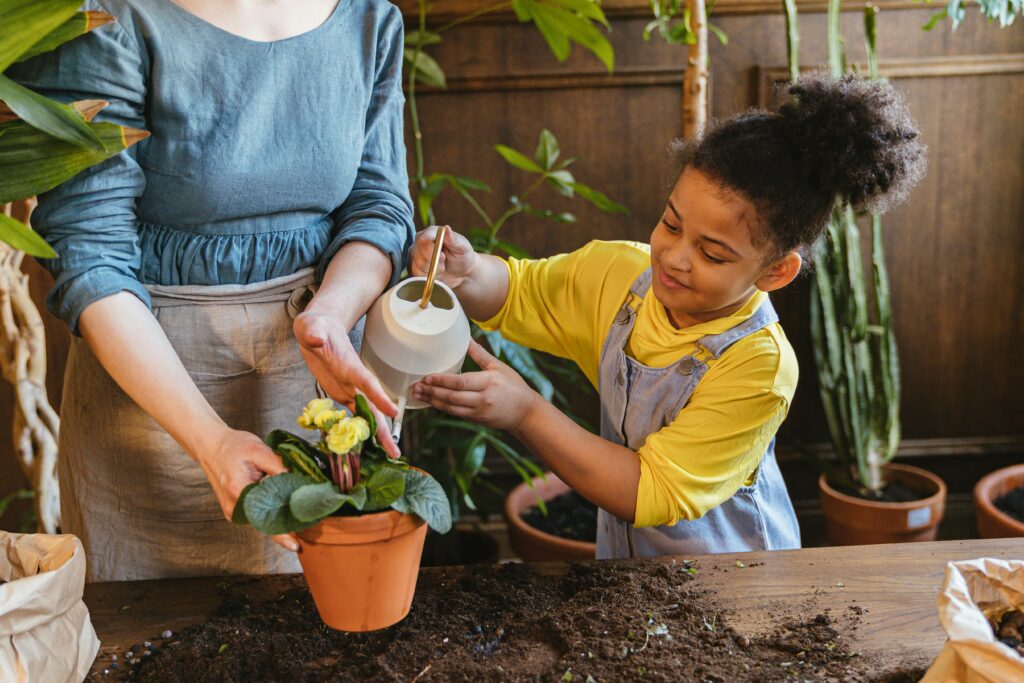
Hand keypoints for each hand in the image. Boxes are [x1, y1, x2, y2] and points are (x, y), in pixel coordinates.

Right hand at [197, 427, 298, 551]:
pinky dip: (271, 512)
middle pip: (265, 523)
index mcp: (239, 491)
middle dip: (287, 524)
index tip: (296, 545)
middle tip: (310, 523)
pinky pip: (257, 515)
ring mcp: (233, 511)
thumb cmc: (233, 446)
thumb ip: (280, 466)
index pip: (264, 518)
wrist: (211, 446)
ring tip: (301, 514)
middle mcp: (234, 507)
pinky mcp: (235, 510)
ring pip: (261, 520)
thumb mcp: (259, 450)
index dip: (281, 534)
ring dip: (280, 517)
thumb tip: (301, 480)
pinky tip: (285, 506)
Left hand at [294, 311, 400, 458]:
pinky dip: (360, 430)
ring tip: (390, 455)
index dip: (379, 397)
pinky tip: (366, 446)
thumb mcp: (311, 326)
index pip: (367, 382)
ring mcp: (350, 389)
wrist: (320, 328)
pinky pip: (353, 415)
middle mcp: (354, 380)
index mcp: (350, 365)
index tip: (393, 412)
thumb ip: (314, 333)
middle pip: (374, 407)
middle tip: (395, 451)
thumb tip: (316, 339)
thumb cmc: (316, 326)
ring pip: (368, 414)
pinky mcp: (342, 394)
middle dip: (385, 429)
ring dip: (378, 434)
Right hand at [410, 225, 477, 289]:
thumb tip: (446, 228)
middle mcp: (420, 241)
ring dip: (433, 271)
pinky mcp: (414, 267)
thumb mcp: (463, 247)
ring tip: (442, 267)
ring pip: (417, 265)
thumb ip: (454, 239)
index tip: (443, 257)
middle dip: (434, 263)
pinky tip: (436, 273)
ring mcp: (415, 254)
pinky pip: (417, 275)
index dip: (432, 251)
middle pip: (418, 254)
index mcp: (432, 232)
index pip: (423, 239)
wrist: (461, 273)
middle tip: (444, 263)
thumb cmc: (463, 256)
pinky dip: (428, 277)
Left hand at [413, 340, 538, 431]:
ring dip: (432, 401)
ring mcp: (479, 411)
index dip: (442, 381)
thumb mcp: (498, 367)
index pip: (460, 382)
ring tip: (418, 394)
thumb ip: (480, 354)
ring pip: (451, 407)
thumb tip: (466, 338)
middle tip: (416, 386)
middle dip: (432, 392)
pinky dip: (442, 407)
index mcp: (488, 382)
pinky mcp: (476, 420)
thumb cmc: (514, 386)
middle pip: (452, 396)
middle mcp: (483, 398)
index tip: (427, 377)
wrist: (525, 412)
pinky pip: (455, 413)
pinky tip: (431, 401)